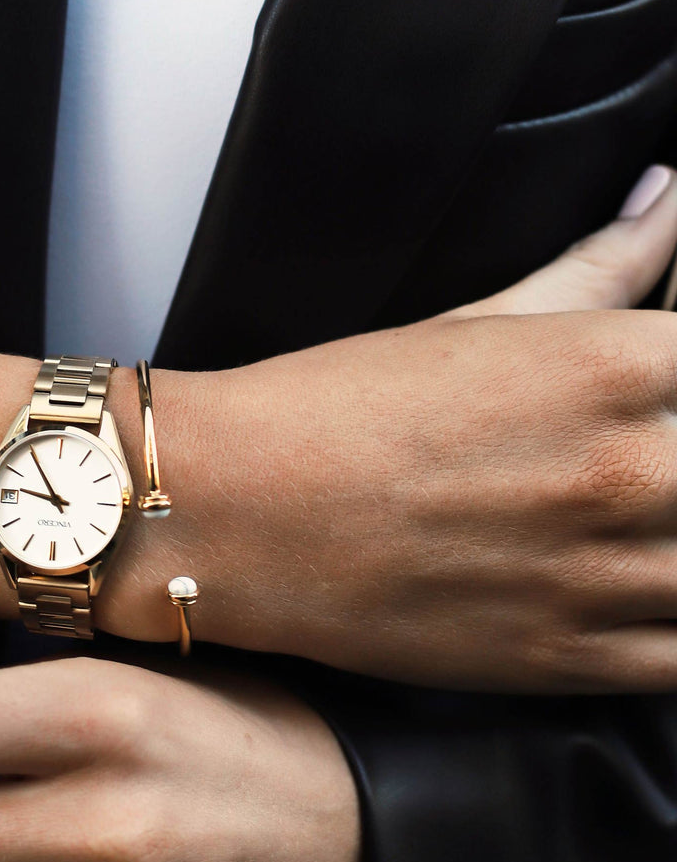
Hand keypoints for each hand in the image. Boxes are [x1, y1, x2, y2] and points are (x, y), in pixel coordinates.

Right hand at [0, 165, 676, 692]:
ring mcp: (599, 578)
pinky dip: (675, 627)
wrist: (229, 514)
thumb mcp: (469, 323)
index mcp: (611, 365)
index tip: (661, 404)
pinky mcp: (564, 663)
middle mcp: (627, 472)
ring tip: (633, 530)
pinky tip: (639, 593)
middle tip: (638, 471)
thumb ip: (597, 265)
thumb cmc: (329, 410)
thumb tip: (669, 198)